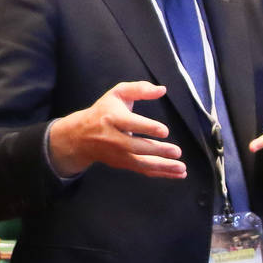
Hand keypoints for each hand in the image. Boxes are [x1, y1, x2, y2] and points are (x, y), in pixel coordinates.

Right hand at [47, 80, 184, 178]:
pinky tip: (177, 174)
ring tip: (181, 168)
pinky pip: (142, 170)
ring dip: (162, 167)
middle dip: (158, 151)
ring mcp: (117, 154)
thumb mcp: (118, 94)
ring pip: (140, 163)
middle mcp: (113, 138)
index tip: (164, 131)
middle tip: (177, 151)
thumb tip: (162, 90)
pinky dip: (160, 173)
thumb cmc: (104, 111)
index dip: (147, 127)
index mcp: (112, 118)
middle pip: (136, 147)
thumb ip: (140, 89)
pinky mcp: (122, 164)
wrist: (81, 136)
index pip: (130, 123)